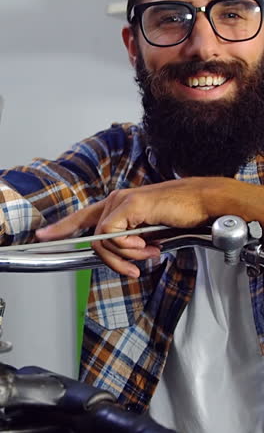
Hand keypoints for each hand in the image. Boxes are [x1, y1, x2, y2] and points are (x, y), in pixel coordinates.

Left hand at [36, 177, 262, 276]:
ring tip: (149, 253)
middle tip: (135, 267)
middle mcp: (116, 200)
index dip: (62, 227)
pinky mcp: (129, 205)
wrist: (201, 203)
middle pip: (93, 235)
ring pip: (102, 238)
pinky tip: (148, 246)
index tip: (44, 236)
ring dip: (125, 254)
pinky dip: (128, 247)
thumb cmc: (179, 216)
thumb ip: (130, 241)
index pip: (84, 217)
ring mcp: (121, 201)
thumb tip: (120, 255)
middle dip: (111, 259)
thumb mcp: (149, 234)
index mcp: (118, 205)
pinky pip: (112, 235)